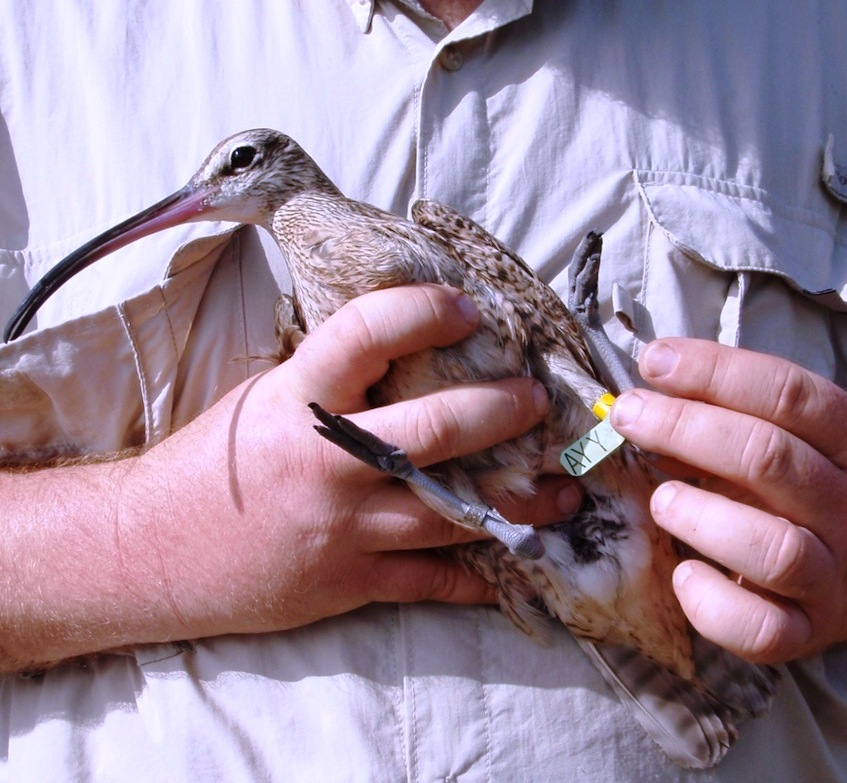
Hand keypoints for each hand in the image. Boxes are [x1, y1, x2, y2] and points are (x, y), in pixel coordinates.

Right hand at [5, 284, 575, 666]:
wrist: (151, 549)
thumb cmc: (211, 464)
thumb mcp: (262, 400)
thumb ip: (328, 379)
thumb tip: (397, 351)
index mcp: (298, 400)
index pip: (366, 334)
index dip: (422, 310)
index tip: (465, 306)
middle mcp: (328, 462)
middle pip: (436, 431)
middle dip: (500, 411)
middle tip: (536, 400)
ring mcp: (343, 527)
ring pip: (453, 512)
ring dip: (520, 500)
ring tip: (564, 487)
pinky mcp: (349, 582)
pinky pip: (433, 581)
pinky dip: (481, 574)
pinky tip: (520, 559)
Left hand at [609, 338, 846, 663]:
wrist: (841, 573)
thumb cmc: (784, 492)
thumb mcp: (765, 443)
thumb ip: (718, 421)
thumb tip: (644, 404)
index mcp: (846, 447)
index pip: (791, 395)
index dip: (716, 372)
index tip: (653, 362)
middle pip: (772, 458)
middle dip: (684, 429)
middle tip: (628, 415)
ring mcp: (832, 577)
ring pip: (775, 549)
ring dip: (701, 516)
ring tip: (660, 500)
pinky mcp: (805, 632)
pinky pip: (761, 629)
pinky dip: (712, 603)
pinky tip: (683, 573)